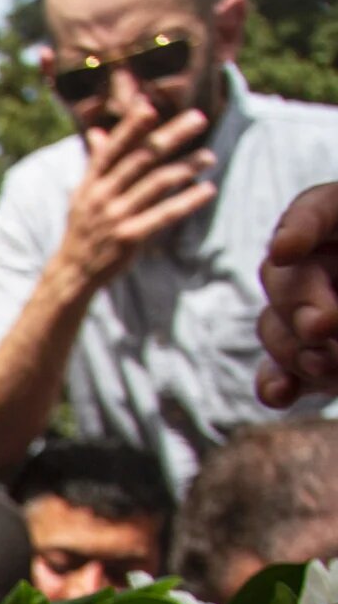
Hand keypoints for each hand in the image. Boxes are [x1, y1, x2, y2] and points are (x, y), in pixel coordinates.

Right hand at [54, 101, 217, 293]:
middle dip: (171, 137)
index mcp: (91, 182)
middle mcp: (102, 196)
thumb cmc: (84, 228)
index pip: (112, 149)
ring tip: (209, 158)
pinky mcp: (129, 238)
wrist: (73, 272)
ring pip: (157, 184)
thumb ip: (97, 162)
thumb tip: (98, 132)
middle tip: (198, 119)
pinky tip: (207, 189)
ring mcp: (115, 217)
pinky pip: (164, 215)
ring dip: (187, 167)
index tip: (150, 107)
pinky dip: (188, 201)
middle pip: (141, 159)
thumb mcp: (84, 194)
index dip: (130, 128)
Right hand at [258, 183, 337, 407]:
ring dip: (296, 349)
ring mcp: (313, 315)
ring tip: (329, 364)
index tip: (287, 249)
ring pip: (274, 326)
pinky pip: (278, 372)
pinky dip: (277, 384)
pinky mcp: (310, 364)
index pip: (320, 209)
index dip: (301, 225)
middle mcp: (327, 265)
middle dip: (298, 302)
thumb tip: (319, 323)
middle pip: (284, 273)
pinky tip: (281, 394)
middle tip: (322, 327)